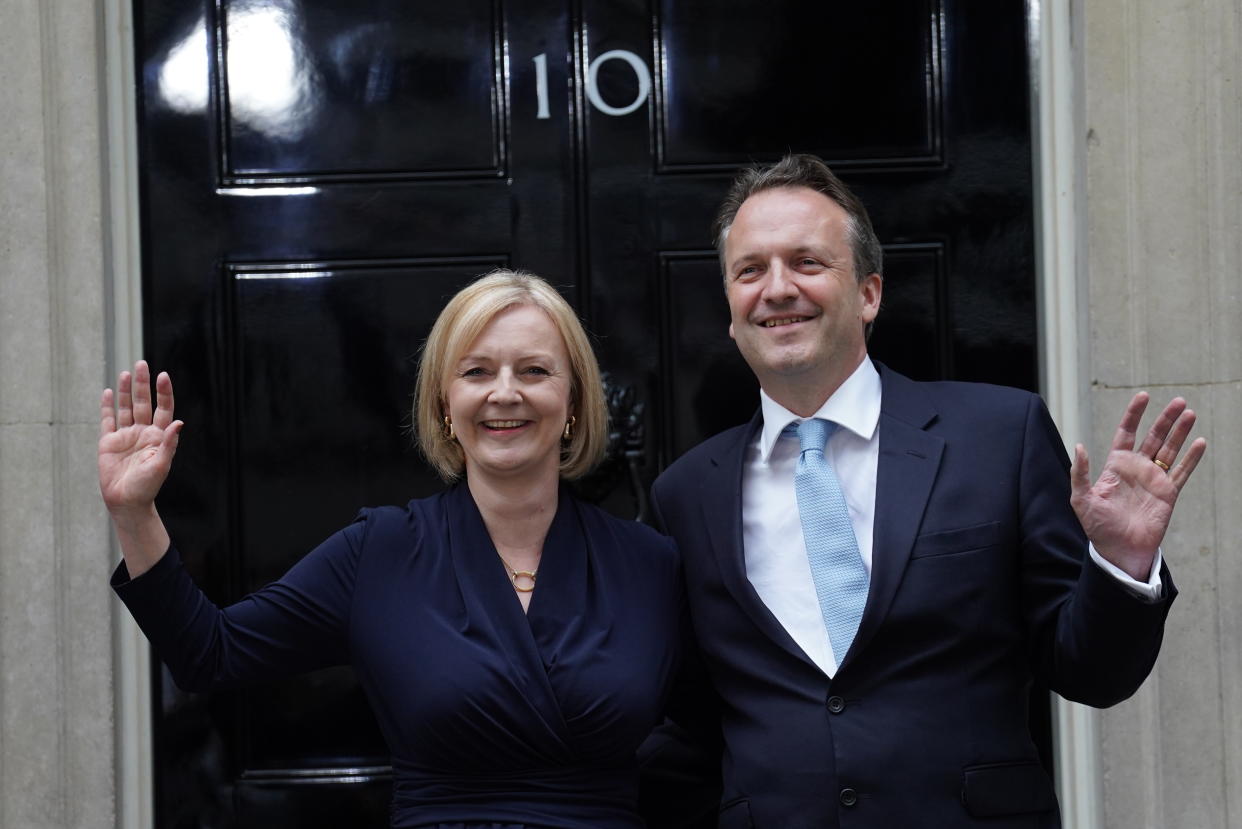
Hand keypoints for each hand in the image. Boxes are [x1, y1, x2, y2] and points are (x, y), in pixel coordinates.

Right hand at [99, 360, 182, 518]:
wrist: (126, 502)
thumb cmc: (147, 486)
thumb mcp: (161, 465)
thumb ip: (169, 444)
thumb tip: (179, 423)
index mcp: (159, 436)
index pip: (163, 409)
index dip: (163, 393)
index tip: (162, 376)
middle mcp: (143, 432)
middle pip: (143, 403)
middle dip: (142, 384)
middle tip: (142, 364)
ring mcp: (126, 436)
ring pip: (125, 408)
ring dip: (125, 391)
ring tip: (126, 373)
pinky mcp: (109, 442)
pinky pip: (108, 420)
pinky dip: (107, 407)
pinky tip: (109, 393)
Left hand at [1070, 392, 1206, 579]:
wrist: (1119, 550)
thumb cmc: (1098, 526)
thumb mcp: (1081, 499)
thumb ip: (1080, 473)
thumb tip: (1079, 446)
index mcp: (1115, 466)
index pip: (1126, 433)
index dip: (1134, 414)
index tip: (1143, 396)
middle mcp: (1137, 468)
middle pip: (1153, 437)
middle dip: (1165, 419)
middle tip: (1179, 401)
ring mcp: (1154, 480)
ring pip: (1170, 450)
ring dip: (1180, 432)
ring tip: (1190, 413)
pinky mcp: (1168, 493)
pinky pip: (1182, 472)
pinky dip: (1191, 458)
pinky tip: (1200, 442)